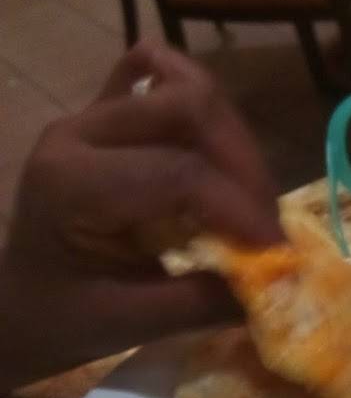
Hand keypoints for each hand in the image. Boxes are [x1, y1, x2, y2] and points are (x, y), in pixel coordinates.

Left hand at [0, 42, 281, 391]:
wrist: (22, 304)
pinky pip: (161, 74)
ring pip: (186, 87)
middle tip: (268, 226)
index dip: (240, 208)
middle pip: (188, 107)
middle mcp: (78, 131)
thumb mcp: (131, 323)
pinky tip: (219, 147)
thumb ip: (203, 302)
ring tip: (250, 200)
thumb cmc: (66, 319)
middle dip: (245, 167)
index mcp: (71, 183)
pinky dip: (201, 102)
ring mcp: (91, 114)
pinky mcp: (107, 112)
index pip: (178, 172)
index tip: (277, 252)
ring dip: (234, 142)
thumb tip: (277, 283)